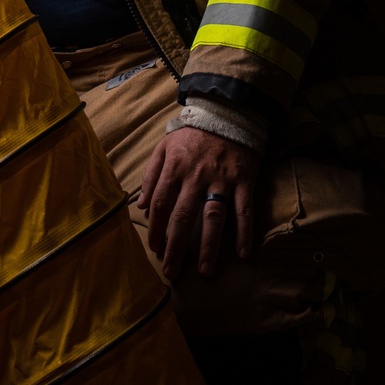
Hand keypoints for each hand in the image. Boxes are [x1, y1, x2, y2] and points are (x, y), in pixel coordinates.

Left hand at [136, 127, 259, 281]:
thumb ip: (150, 174)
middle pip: (182, 216)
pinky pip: (244, 210)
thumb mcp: (164, 146)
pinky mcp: (243, 180)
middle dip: (175, 247)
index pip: (160, 203)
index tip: (154, 248)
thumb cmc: (192, 133)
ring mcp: (221, 179)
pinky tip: (243, 253)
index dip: (155, 228)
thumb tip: (140, 205)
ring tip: (205, 271)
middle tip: (171, 271)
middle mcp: (196, 175)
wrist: (226, 112)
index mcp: (174, 166)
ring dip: (209, 247)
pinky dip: (244, 232)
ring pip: (213, 218)